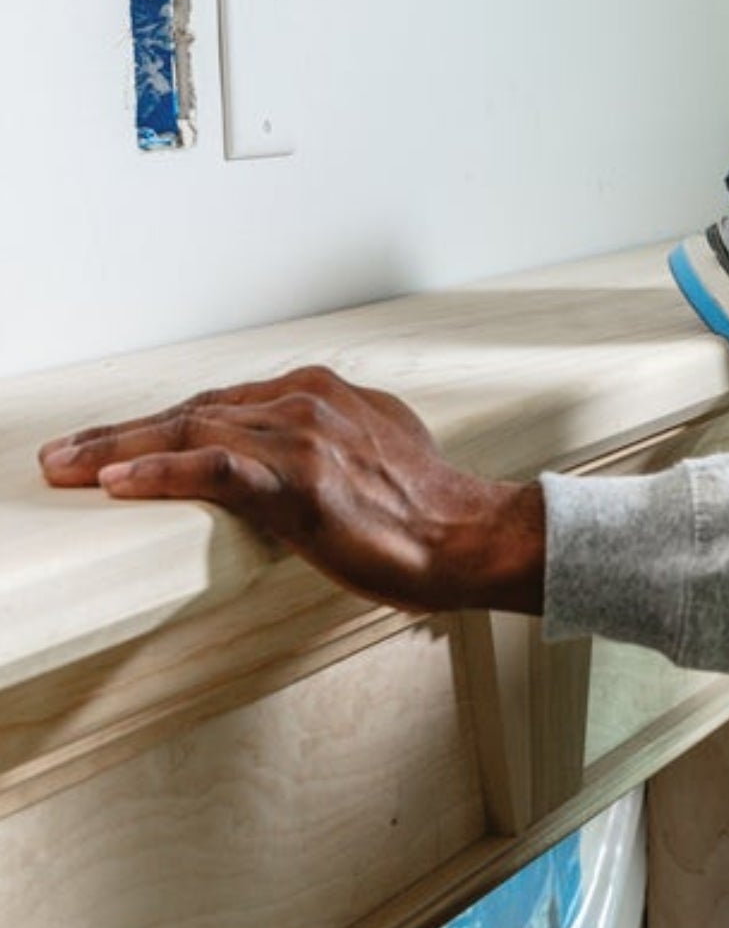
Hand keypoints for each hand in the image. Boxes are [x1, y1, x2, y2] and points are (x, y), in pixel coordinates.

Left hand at [38, 365, 545, 614]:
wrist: (468, 535)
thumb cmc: (427, 505)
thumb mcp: (374, 446)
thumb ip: (327, 435)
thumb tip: (295, 450)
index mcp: (320, 392)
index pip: (219, 402)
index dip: (159, 424)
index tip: (114, 444)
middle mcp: (305, 402)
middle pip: (192, 411)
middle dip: (118, 435)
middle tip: (61, 456)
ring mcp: (302, 438)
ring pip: (190, 432)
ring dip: (117, 452)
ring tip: (66, 470)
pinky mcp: (301, 482)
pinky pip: (215, 469)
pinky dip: (162, 471)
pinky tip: (119, 483)